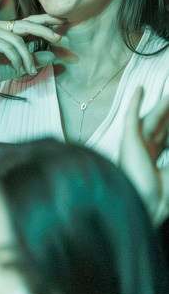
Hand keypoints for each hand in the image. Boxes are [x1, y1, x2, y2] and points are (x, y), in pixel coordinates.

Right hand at [0, 13, 65, 93]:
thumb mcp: (21, 65)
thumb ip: (36, 60)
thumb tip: (54, 55)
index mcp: (10, 29)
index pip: (31, 21)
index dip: (47, 20)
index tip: (64, 21)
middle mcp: (2, 26)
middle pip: (28, 24)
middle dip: (45, 31)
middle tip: (59, 38)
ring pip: (20, 39)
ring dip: (28, 57)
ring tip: (30, 71)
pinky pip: (9, 46)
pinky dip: (16, 59)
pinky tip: (17, 69)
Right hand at [118, 88, 168, 222]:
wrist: (146, 205)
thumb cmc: (160, 194)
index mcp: (153, 158)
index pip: (166, 137)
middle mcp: (144, 149)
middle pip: (161, 125)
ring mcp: (135, 144)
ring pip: (151, 118)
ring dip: (161, 105)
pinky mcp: (128, 140)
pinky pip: (132, 117)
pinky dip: (135, 102)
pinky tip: (140, 89)